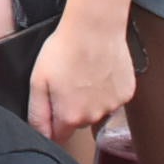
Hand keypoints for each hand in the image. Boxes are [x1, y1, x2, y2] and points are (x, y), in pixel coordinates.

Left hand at [31, 17, 135, 140]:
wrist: (94, 27)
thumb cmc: (64, 49)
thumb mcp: (37, 81)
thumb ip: (37, 114)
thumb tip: (40, 134)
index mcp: (71, 116)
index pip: (58, 135)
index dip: (52, 122)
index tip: (52, 103)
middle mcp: (94, 116)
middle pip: (78, 122)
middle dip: (71, 108)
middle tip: (67, 81)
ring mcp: (113, 105)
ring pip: (96, 110)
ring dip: (90, 99)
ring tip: (84, 73)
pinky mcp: (126, 93)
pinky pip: (112, 98)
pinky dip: (106, 89)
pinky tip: (99, 71)